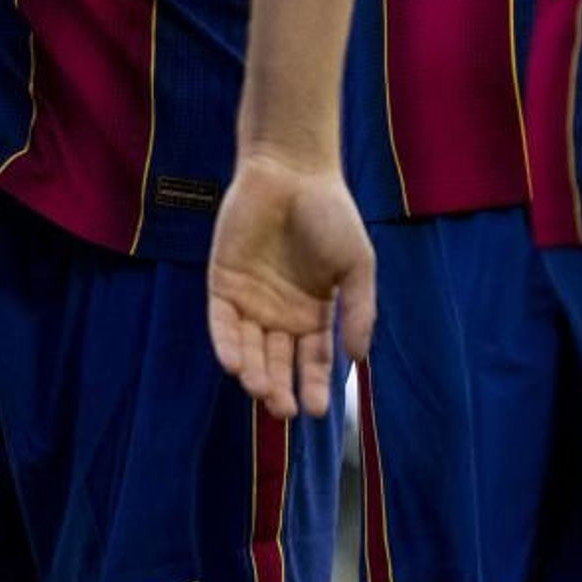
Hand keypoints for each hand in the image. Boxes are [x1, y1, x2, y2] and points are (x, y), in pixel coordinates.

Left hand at [206, 148, 375, 420]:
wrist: (292, 171)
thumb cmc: (331, 214)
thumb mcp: (357, 265)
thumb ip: (359, 310)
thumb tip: (359, 359)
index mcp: (314, 314)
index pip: (314, 361)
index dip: (316, 385)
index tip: (319, 410)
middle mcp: (280, 315)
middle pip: (279, 362)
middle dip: (281, 388)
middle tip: (284, 409)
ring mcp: (250, 301)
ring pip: (250, 349)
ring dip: (254, 372)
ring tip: (261, 390)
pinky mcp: (223, 284)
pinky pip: (222, 323)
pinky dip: (227, 344)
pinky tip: (235, 364)